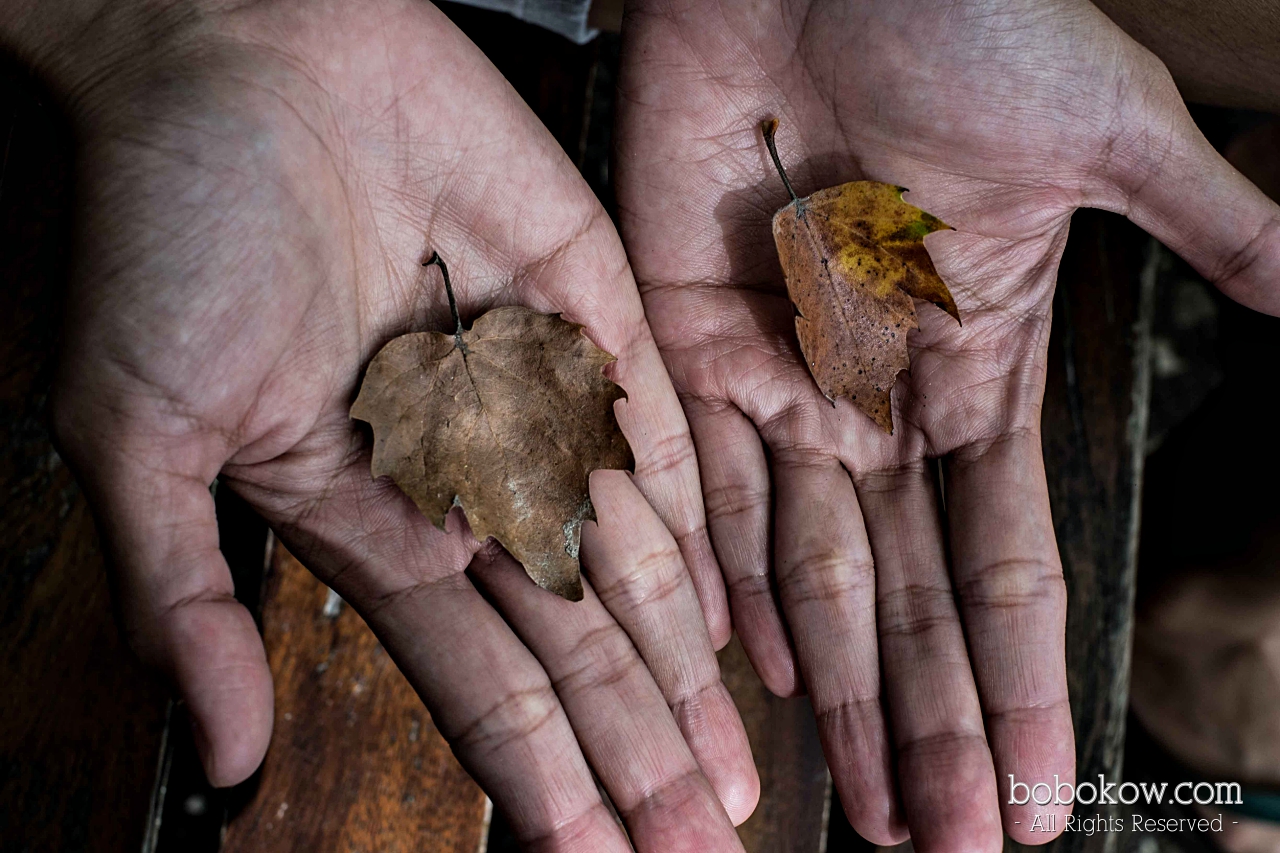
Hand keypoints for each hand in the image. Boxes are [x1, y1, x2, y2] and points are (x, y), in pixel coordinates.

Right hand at [17, 1, 755, 846]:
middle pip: (572, 646)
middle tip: (694, 846)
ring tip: (725, 775)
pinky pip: (662, 437)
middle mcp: (469, 474)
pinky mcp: (592, 312)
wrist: (241, 52)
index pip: (477, 677)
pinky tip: (734, 613)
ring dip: (681, 672)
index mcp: (373, 515)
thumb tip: (217, 751)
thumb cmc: (170, 223)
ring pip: (633, 563)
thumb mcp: (143, 429)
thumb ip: (183, 596)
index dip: (538, 775)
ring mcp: (538, 398)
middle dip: (632, 753)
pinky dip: (702, 524)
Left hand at [615, 0, 1279, 848]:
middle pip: (909, 600)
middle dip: (924, 726)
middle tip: (939, 843)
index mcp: (982, 361)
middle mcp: (879, 395)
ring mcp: (782, 379)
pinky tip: (753, 672)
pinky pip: (705, 488)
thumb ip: (1209, 228)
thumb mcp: (1105, 132)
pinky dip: (724, 582)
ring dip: (834, 694)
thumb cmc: (956, 15)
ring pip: (810, 571)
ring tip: (857, 806)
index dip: (1022, 683)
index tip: (1034, 791)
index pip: (1009, 562)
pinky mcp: (687, 343)